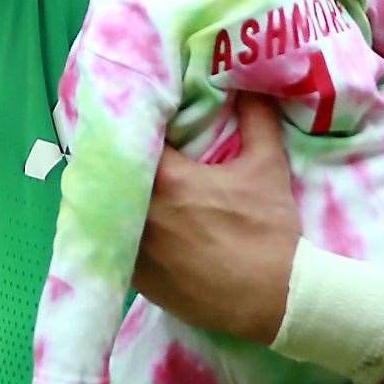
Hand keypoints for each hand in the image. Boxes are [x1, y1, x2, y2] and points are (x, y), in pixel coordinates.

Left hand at [132, 97, 300, 343]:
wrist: (275, 301)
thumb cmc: (269, 231)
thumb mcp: (268, 166)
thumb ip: (256, 117)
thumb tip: (249, 82)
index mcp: (167, 180)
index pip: (132, 139)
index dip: (134, 125)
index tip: (140, 116)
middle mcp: (140, 214)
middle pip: (113, 175)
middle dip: (121, 159)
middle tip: (130, 145)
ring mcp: (134, 251)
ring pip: (109, 211)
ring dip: (116, 195)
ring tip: (125, 180)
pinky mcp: (136, 280)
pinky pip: (116, 244)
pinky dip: (120, 230)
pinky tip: (132, 222)